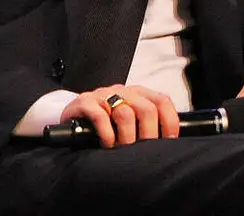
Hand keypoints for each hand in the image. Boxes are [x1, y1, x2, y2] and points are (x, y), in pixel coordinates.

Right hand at [60, 84, 178, 147]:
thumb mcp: (130, 119)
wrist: (74, 114)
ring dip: (126, 138)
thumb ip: (147, 124)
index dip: (169, 122)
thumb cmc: (107, 121)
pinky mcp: (85, 102)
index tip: (168, 141)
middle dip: (147, 135)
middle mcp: (123, 91)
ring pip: (125, 113)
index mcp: (138, 94)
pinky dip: (107, 134)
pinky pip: (100, 116)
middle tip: (141, 152)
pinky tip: (106, 144)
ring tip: (122, 149)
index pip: (162, 101)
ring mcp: (103, 95)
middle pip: (147, 109)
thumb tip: (169, 143)